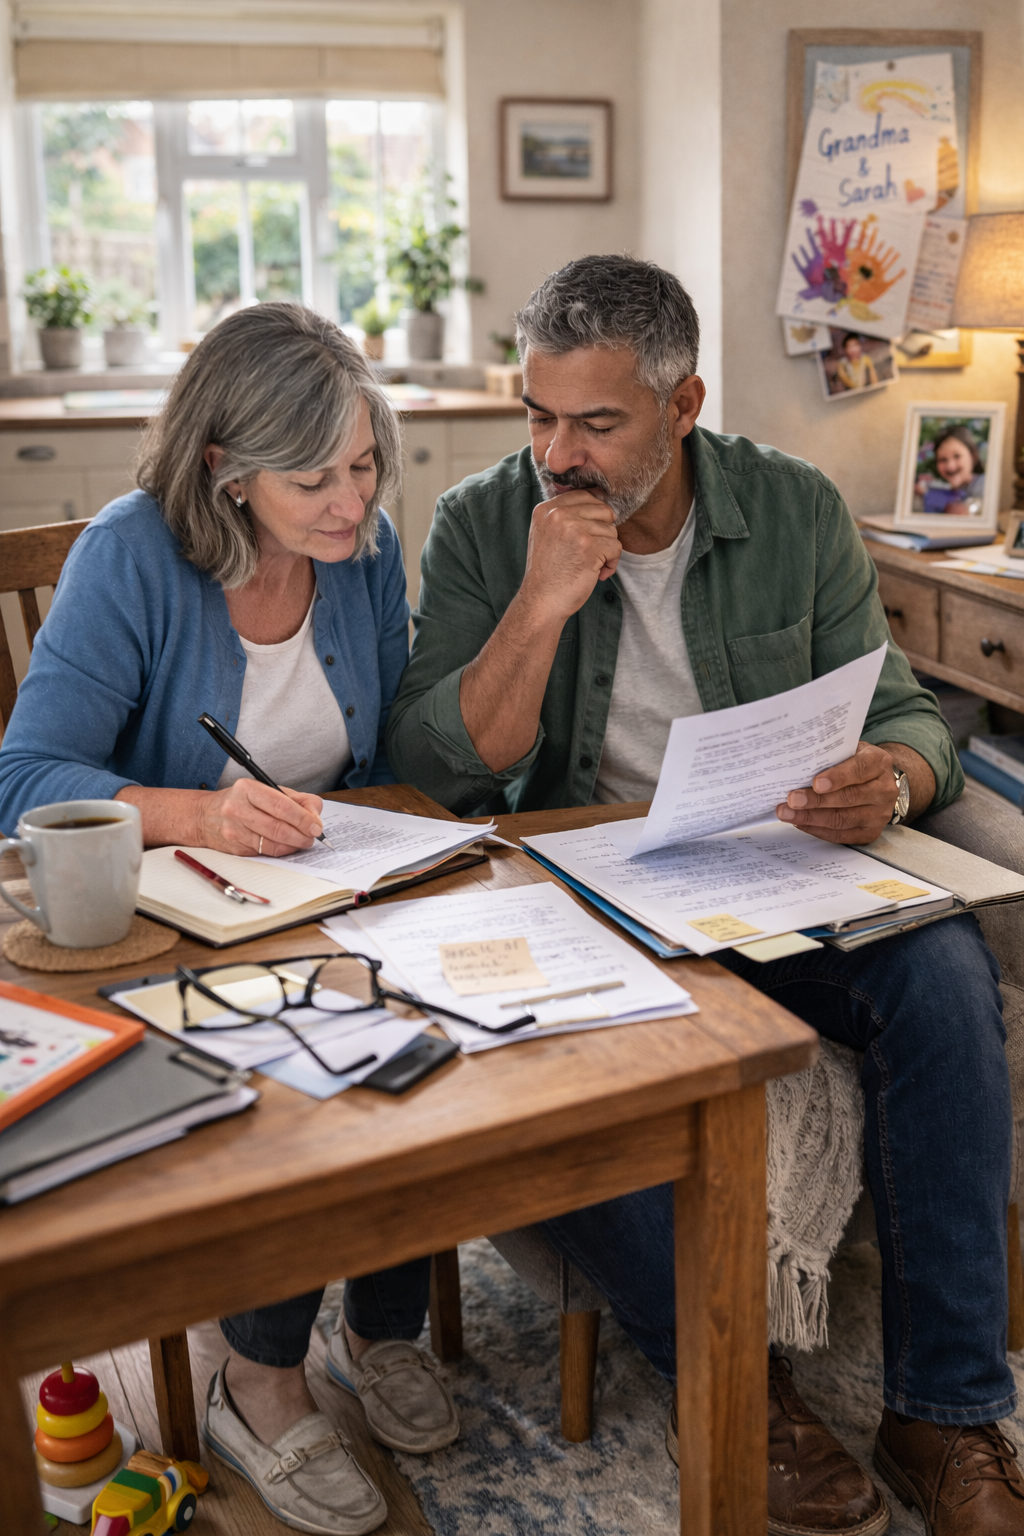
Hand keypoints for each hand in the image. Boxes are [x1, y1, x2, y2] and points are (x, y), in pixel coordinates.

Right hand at [196, 778, 323, 856]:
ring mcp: (234, 830)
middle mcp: (238, 809)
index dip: (303, 818)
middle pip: (278, 827)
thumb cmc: (241, 801)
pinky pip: (265, 852)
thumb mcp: (266, 790)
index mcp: (248, 789)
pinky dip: (281, 851)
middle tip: (312, 837)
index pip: (281, 805)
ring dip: (294, 845)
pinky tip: (288, 846)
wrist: (204, 816)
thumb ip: (295, 799)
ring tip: (303, 841)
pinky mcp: (235, 848)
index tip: (316, 825)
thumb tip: (315, 814)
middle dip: (301, 834)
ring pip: (272, 843)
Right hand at [519, 489, 622, 625]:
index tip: (592, 535)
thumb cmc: (548, 572)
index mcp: (546, 509)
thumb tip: (600, 500)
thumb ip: (565, 515)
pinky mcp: (589, 547)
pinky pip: (616, 547)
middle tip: (593, 552)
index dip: (596, 515)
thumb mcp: (546, 534)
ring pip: (611, 530)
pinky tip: (598, 573)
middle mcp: (558, 515)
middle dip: (603, 532)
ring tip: (591, 566)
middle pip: (603, 511)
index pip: (585, 495)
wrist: (542, 601)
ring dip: (607, 551)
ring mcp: (574, 529)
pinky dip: (611, 563)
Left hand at [776, 741, 897, 845]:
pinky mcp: (871, 832)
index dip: (838, 777)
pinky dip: (817, 830)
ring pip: (843, 819)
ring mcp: (880, 814)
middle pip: (849, 797)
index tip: (816, 783)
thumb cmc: (852, 762)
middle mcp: (885, 789)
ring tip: (788, 813)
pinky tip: (800, 822)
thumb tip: (797, 764)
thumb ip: (829, 756)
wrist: (874, 781)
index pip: (859, 769)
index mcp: (879, 763)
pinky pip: (841, 835)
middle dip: (816, 800)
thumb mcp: (847, 750)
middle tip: (792, 800)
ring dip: (811, 818)